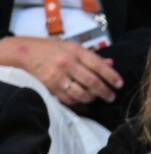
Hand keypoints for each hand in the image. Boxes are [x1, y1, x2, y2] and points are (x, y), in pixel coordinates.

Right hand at [0, 36, 122, 106]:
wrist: (25, 53)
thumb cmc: (52, 50)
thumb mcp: (71, 47)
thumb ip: (91, 57)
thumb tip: (111, 63)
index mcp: (75, 51)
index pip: (99, 65)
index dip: (112, 76)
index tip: (120, 84)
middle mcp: (67, 63)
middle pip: (93, 83)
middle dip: (106, 92)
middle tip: (111, 96)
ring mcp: (59, 76)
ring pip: (83, 94)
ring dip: (93, 99)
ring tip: (96, 98)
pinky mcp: (52, 87)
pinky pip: (71, 100)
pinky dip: (79, 102)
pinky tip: (82, 101)